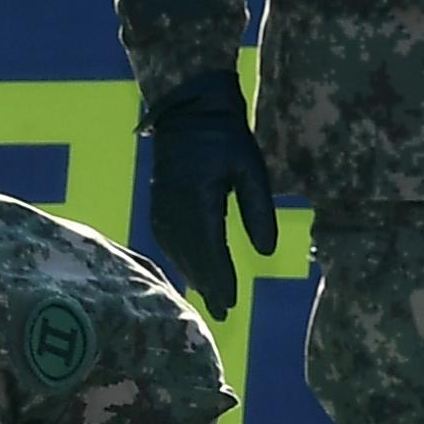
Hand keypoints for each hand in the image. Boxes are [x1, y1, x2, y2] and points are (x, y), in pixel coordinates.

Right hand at [141, 76, 275, 317]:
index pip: (211, 248)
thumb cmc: (225, 137)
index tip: (233, 303)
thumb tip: (266, 252)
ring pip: (176, 250)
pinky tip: (189, 269)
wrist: (187, 109)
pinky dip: (179, 259)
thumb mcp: (250, 169)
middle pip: (192, 256)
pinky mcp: (158, 203)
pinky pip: (166, 240)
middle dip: (208, 285)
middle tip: (224, 313)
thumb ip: (258, 210)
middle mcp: (176, 208)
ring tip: (209, 297)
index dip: (221, 278)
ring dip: (192, 275)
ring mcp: (162, 206)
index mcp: (198, 199)